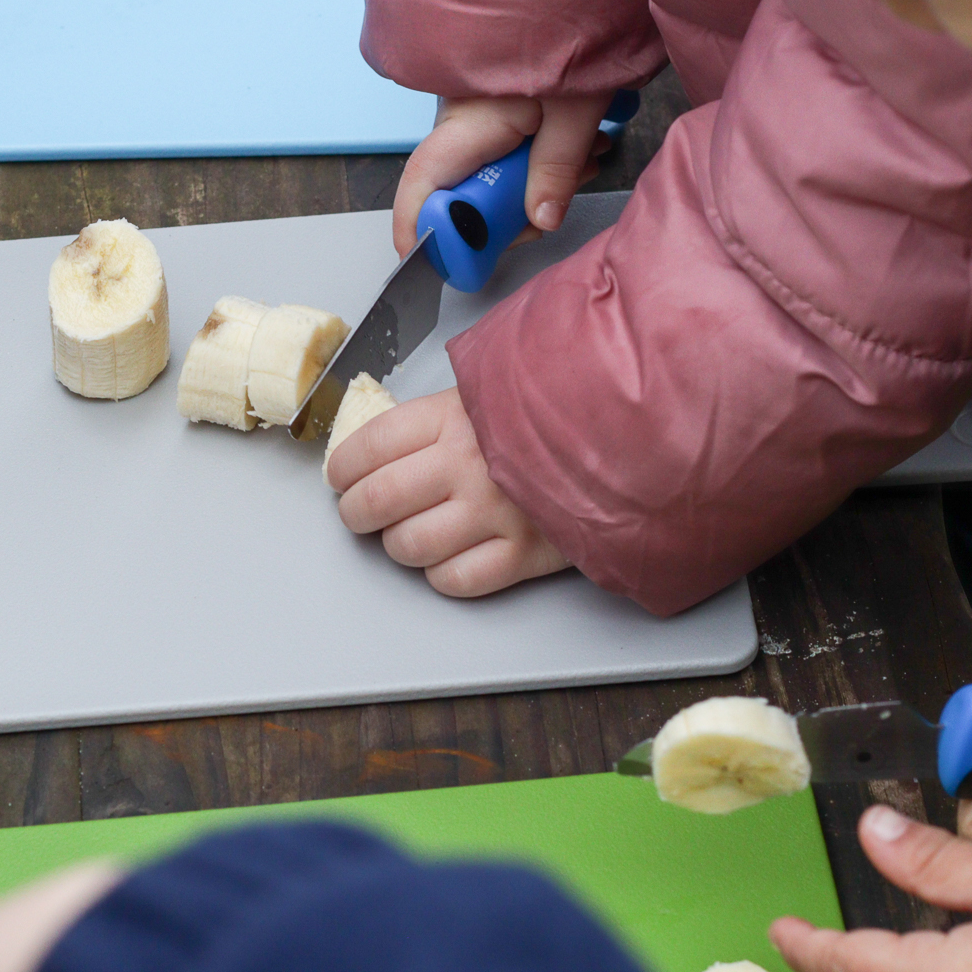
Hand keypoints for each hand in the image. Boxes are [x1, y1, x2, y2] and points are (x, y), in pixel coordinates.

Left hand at [328, 388, 566, 597]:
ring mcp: (495, 513)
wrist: (630, 437)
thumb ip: (438, 415)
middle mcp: (467, 465)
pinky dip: (440, 574)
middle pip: (377, 501)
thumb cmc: (556, 412)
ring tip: (406, 533)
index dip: (343, 469)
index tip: (341, 478)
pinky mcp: (524, 553)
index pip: (368, 447)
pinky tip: (447, 556)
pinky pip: (455, 580)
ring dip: (397, 545)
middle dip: (355, 512)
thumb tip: (381, 444)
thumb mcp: (492, 391)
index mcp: (453, 417)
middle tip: (359, 513)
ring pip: (409, 546)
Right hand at [391, 94, 618, 256]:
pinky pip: (501, 156)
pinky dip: (536, 162)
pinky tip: (573, 145)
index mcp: (467, 120)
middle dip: (510, 211)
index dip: (416, 229)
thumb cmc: (570, 25)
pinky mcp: (490, 114)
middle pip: (459, 194)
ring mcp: (472, 119)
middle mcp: (458, 123)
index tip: (425, 263)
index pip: (422, 184)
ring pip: (487, 178)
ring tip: (583, 155)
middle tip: (555, 202)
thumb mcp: (577, 106)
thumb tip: (540, 220)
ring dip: (535, 183)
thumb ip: (556, 169)